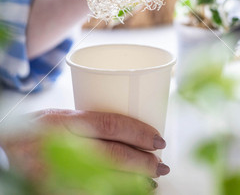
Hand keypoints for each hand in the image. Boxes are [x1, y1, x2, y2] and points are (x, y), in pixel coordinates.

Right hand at [3, 109, 168, 179]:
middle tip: (161, 164)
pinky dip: (112, 193)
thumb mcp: (61, 115)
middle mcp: (59, 145)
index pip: (109, 124)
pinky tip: (127, 192)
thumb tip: (131, 130)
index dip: (138, 132)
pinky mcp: (53, 190)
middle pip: (111, 154)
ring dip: (132, 182)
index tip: (158, 138)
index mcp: (64, 120)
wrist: (5, 148)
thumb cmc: (38, 128)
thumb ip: (89, 121)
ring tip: (151, 181)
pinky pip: (89, 193)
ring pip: (103, 179)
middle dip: (142, 161)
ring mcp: (55, 171)